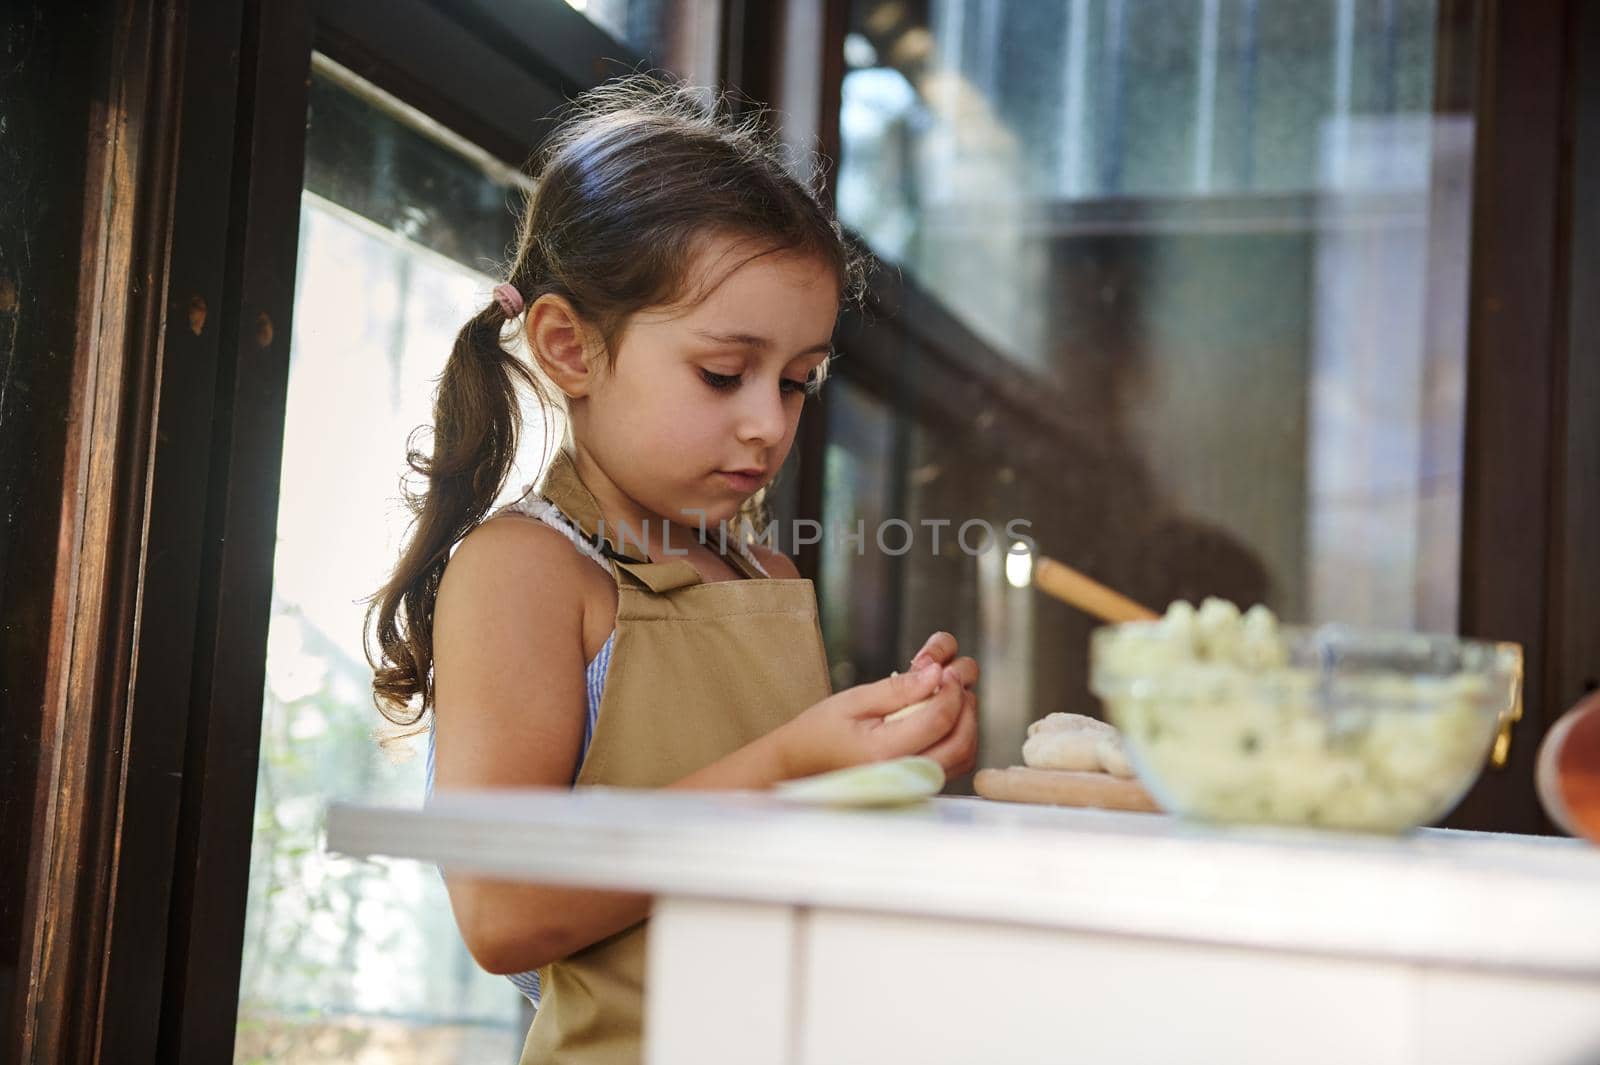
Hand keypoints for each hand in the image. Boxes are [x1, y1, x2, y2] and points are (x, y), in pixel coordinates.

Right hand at [771, 632, 979, 779]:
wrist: (804, 764)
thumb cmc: (823, 730)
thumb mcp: (855, 700)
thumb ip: (898, 689)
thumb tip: (937, 672)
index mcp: (884, 752)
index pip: (939, 719)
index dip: (949, 689)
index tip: (943, 669)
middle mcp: (904, 774)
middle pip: (961, 741)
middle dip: (965, 705)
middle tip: (953, 680)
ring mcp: (913, 785)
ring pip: (965, 756)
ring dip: (968, 723)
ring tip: (949, 696)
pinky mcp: (919, 786)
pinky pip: (956, 765)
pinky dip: (960, 738)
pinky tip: (944, 718)